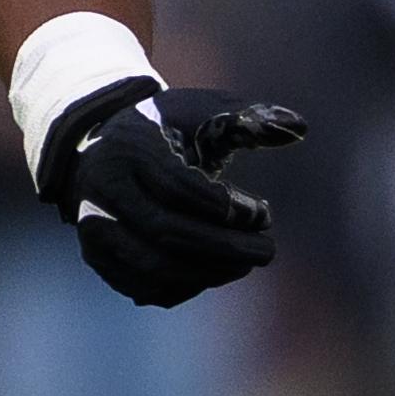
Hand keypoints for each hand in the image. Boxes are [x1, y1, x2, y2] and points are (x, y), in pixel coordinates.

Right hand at [42, 84, 304, 307]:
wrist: (103, 149)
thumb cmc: (165, 126)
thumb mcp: (201, 109)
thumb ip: (248, 116)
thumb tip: (299, 127)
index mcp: (128, 148)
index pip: (176, 186)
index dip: (225, 206)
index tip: (262, 212)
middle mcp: (101, 191)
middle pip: (165, 232)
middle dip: (225, 247)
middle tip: (269, 250)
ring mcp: (95, 229)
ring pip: (153, 267)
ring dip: (210, 272)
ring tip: (248, 261)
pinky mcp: (98, 259)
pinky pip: (143, 286)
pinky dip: (187, 286)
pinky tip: (218, 271)